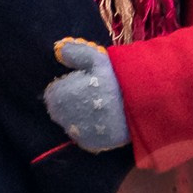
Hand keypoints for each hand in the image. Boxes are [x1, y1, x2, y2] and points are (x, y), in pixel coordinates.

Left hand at [45, 38, 129, 152]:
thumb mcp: (96, 58)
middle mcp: (62, 117)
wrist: (139, 106)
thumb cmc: (116, 79)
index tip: (83, 82)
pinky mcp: (88, 144)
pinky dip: (90, 129)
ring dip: (79, 115)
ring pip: (71, 122)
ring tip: (99, 106)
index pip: (53, 92)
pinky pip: (83, 135)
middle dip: (71, 101)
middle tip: (93, 94)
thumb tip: (57, 49)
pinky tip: (104, 120)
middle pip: (60, 108)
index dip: (68, 85)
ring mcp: (75, 132)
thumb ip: (74, 52)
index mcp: (59, 95)